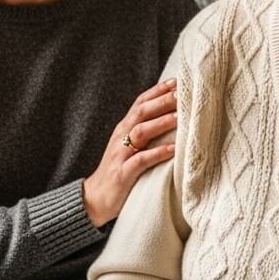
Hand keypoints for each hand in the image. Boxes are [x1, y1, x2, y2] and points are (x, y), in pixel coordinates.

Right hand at [82, 78, 178, 227]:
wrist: (95, 198)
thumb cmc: (119, 170)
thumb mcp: (129, 146)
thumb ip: (145, 130)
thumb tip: (171, 116)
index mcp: (124, 127)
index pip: (141, 102)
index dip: (158, 90)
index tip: (177, 81)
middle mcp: (121, 136)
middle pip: (142, 112)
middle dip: (162, 101)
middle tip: (183, 93)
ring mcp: (121, 154)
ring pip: (141, 132)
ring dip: (161, 123)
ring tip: (180, 117)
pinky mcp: (123, 173)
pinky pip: (141, 160)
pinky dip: (157, 153)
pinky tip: (173, 150)